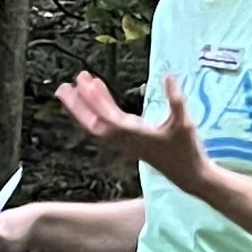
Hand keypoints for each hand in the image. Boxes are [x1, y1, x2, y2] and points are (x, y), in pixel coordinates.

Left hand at [55, 71, 209, 195]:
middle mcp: (126, 140)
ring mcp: (125, 142)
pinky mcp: (128, 141)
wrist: (188, 175)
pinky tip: (96, 95)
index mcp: (137, 136)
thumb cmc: (187, 150)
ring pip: (97, 126)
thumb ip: (176, 100)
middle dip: (78, 106)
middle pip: (94, 124)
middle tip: (63, 86)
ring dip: (84, 108)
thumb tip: (169, 76)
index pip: (110, 118)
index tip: (87, 82)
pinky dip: (98, 111)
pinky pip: (105, 126)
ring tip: (75, 86)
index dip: (97, 101)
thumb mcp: (185, 123)